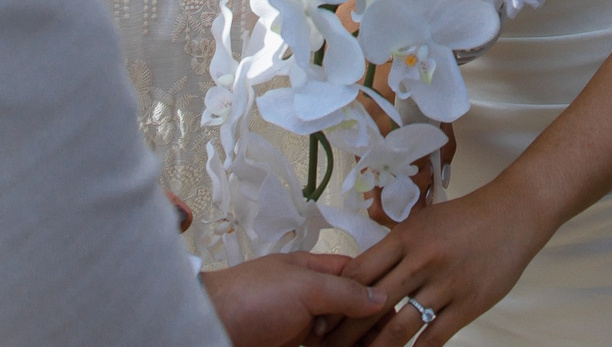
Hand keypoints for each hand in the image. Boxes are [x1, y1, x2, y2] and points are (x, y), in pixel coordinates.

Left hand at [201, 252, 388, 346]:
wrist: (208, 327)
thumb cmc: (251, 297)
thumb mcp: (303, 287)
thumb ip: (343, 292)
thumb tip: (381, 296)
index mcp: (315, 271)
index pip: (359, 277)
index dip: (381, 290)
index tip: (404, 307)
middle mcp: (312, 298)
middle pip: (353, 311)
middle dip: (373, 325)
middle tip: (394, 341)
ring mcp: (303, 328)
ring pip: (342, 337)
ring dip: (359, 343)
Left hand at [330, 184, 556, 345]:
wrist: (513, 214)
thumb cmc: (464, 219)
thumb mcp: (421, 222)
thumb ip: (392, 249)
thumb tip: (360, 278)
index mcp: (405, 238)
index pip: (359, 274)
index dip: (335, 300)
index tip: (321, 320)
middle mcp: (421, 261)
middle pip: (372, 304)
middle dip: (346, 333)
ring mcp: (446, 284)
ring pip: (399, 327)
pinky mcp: (468, 303)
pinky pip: (435, 337)